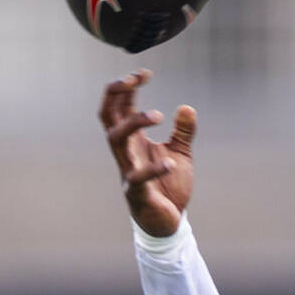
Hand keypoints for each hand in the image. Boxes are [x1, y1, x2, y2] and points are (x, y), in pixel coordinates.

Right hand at [99, 69, 195, 236]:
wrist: (168, 222)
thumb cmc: (169, 186)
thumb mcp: (180, 154)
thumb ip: (183, 132)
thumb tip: (187, 107)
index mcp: (133, 140)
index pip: (120, 106)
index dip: (127, 86)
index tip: (145, 73)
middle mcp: (125, 151)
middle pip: (107, 115)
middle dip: (115, 93)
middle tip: (134, 80)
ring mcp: (127, 170)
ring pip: (115, 139)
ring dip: (133, 122)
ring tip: (158, 115)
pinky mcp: (136, 192)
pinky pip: (138, 177)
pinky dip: (153, 169)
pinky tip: (169, 162)